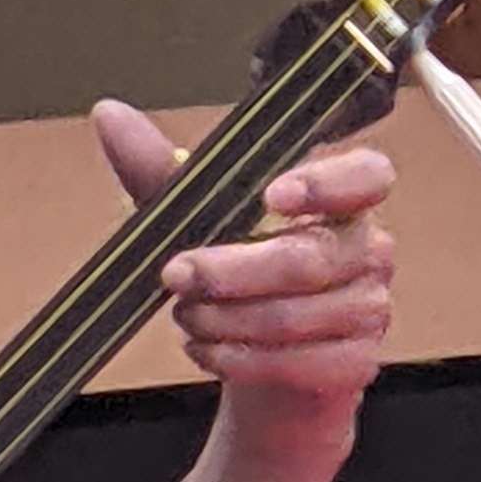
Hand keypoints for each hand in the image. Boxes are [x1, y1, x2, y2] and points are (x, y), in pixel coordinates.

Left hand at [94, 99, 396, 446]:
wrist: (259, 363)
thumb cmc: (237, 279)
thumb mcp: (196, 219)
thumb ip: (161, 170)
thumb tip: (111, 116)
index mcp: (341, 199)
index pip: (367, 175)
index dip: (324, 184)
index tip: (270, 196)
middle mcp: (366, 249)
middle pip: (309, 258)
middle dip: (230, 270)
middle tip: (176, 275)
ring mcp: (369, 308)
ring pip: (294, 317)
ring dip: (225, 320)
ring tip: (187, 316)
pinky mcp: (353, 364)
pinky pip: (296, 365)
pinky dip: (239, 359)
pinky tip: (207, 349)